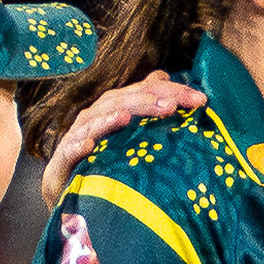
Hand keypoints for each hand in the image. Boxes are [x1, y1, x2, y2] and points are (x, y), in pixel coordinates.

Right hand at [40, 70, 207, 205]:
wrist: (69, 187)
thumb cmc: (105, 159)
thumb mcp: (131, 134)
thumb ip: (146, 108)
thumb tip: (164, 76)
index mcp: (118, 107)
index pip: (146, 92)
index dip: (171, 92)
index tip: (200, 101)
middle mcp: (98, 115)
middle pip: (123, 100)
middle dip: (148, 101)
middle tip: (173, 106)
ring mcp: (79, 135)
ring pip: (96, 120)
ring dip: (111, 117)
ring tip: (128, 117)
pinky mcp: (64, 159)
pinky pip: (70, 150)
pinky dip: (78, 146)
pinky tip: (88, 145)